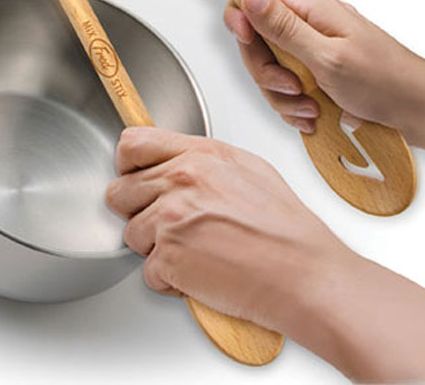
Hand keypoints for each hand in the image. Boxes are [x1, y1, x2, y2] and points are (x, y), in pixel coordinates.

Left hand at [107, 127, 424, 381]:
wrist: (304, 274)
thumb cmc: (286, 227)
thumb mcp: (248, 167)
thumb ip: (202, 159)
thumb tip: (176, 161)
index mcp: (196, 157)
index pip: (132, 145)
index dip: (127, 163)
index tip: (133, 175)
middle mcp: (178, 183)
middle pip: (120, 192)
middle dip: (138, 209)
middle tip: (166, 222)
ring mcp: (170, 221)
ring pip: (131, 233)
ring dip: (154, 247)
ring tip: (191, 250)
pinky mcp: (169, 260)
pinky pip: (148, 272)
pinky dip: (168, 279)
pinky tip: (197, 272)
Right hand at [223, 0, 424, 161]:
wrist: (418, 110)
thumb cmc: (384, 80)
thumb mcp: (327, 56)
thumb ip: (284, 28)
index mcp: (310, 8)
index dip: (240, 16)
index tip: (246, 40)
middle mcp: (308, 23)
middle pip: (256, 39)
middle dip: (264, 69)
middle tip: (290, 86)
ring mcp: (310, 48)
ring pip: (268, 67)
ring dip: (282, 94)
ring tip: (310, 107)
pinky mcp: (313, 71)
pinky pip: (284, 87)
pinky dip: (293, 105)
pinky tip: (313, 114)